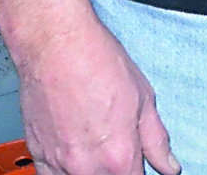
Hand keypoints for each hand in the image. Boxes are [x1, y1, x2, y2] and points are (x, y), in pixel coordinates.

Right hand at [13, 10, 179, 174]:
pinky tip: (73, 155)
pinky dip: (64, 171)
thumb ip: (156, 140)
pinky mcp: (37, 153)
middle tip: (116, 147)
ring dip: (91, 172)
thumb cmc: (97, 62)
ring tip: (96, 149)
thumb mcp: (143, 98)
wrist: (56, 45)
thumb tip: (169, 166)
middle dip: (116, 170)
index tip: (138, 163)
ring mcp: (59, 162)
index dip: (140, 172)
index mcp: (119, 155)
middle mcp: (87, 166)